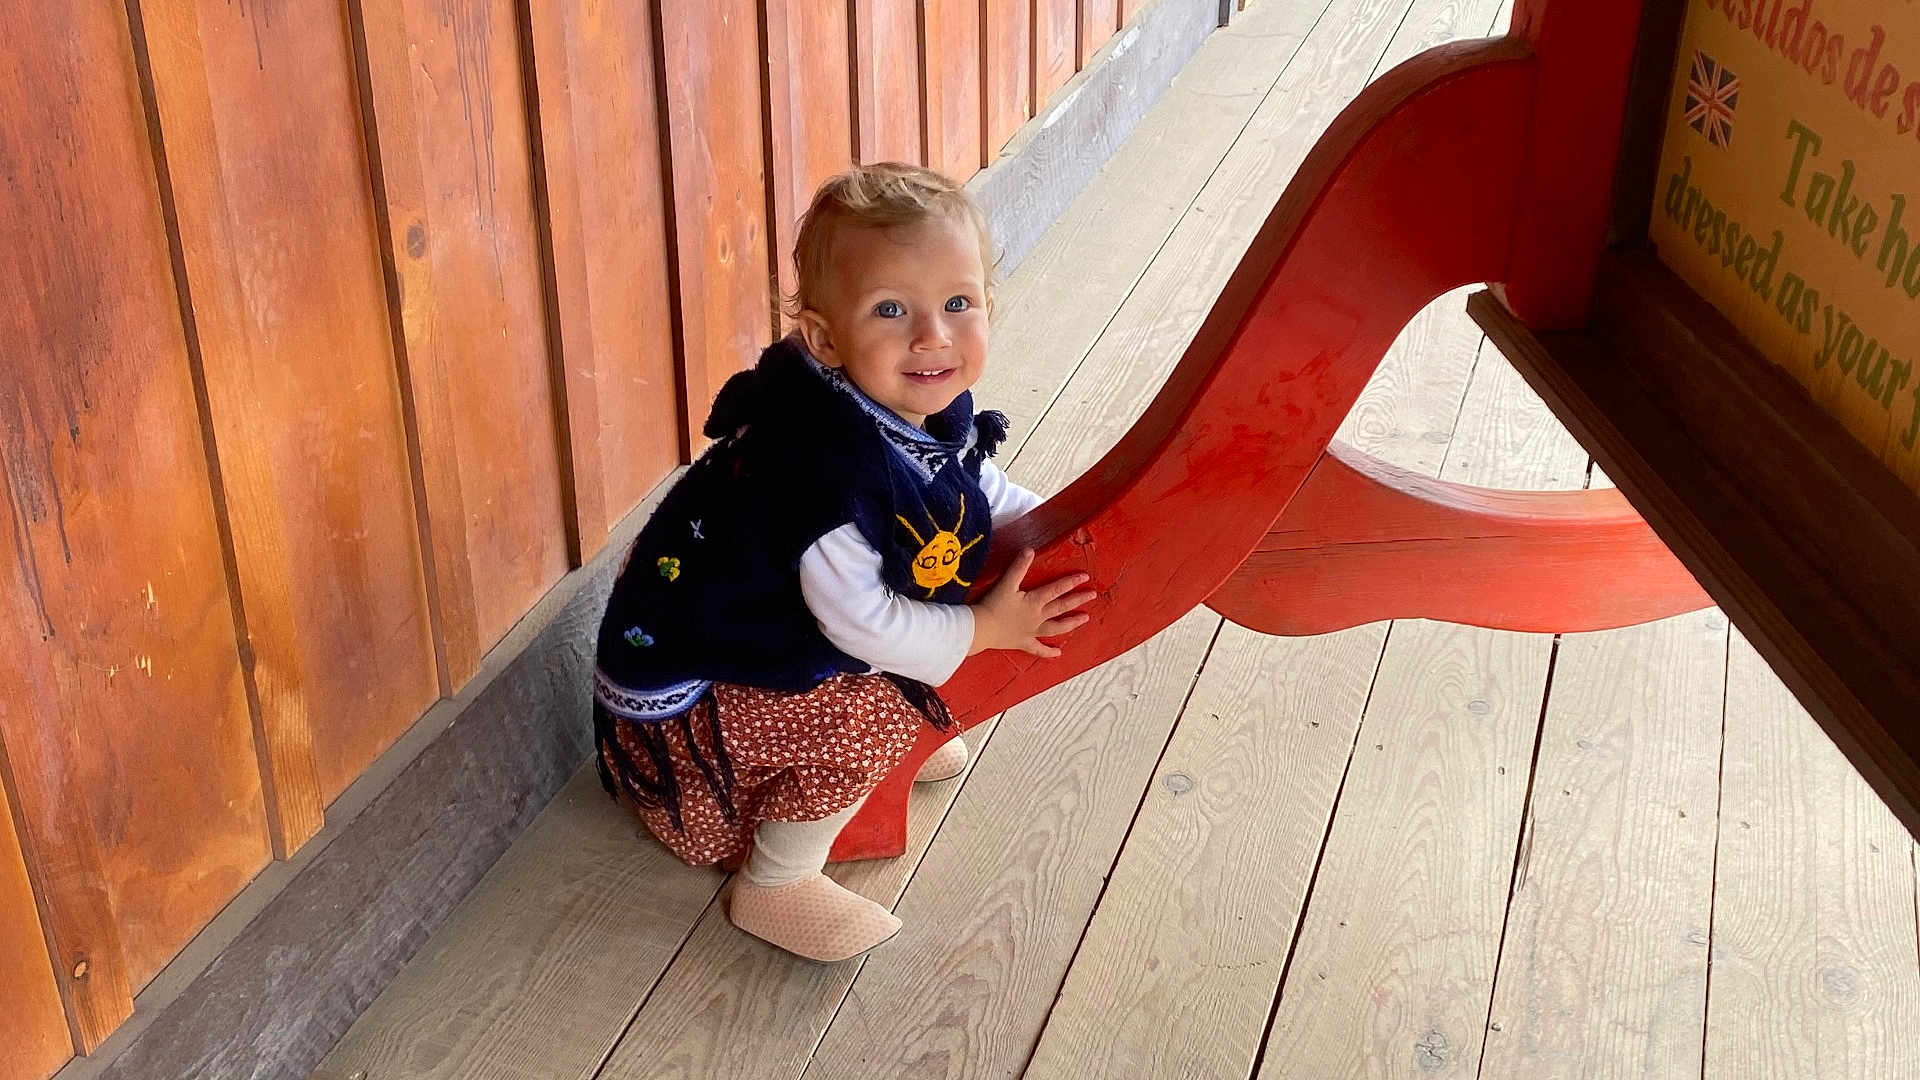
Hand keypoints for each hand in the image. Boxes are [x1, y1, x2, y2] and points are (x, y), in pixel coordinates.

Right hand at [968, 549, 1094, 657]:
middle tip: (1092, 595)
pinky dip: (1048, 652)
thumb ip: (1018, 566)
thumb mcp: (1006, 583)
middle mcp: (1037, 617)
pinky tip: (1058, 654)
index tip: (1085, 577)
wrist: (981, 629)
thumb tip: (1030, 550)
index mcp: (1034, 601)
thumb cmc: (992, 605)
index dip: (1071, 582)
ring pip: (1056, 628)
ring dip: (1071, 623)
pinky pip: (1038, 649)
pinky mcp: (1022, 642)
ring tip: (1085, 619)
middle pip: (1061, 607)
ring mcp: (1031, 631)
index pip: (1057, 589)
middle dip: (1077, 600)